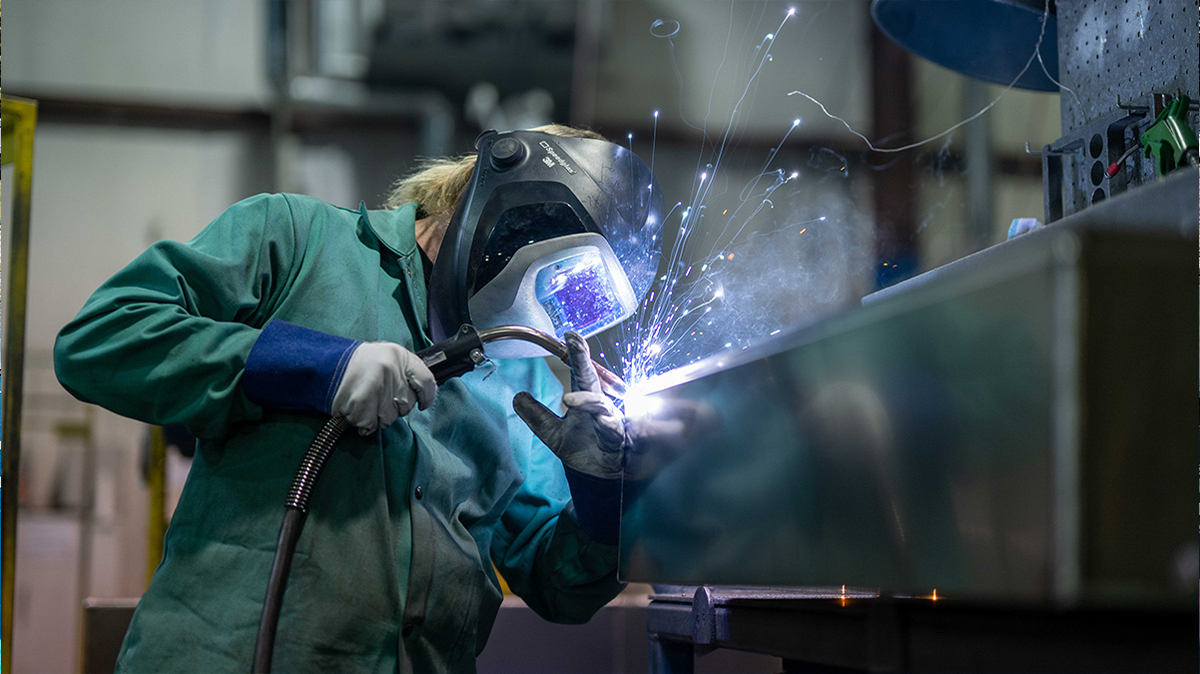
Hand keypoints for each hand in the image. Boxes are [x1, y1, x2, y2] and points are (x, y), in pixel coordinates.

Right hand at [332, 342, 436, 433]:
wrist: (324, 364)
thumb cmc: (357, 364)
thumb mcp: (386, 357)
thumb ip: (404, 372)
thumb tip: (422, 393)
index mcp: (399, 355)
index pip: (427, 381)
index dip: (427, 396)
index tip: (422, 403)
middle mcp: (391, 369)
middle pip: (407, 404)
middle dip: (394, 407)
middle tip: (377, 397)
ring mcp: (378, 386)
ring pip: (390, 418)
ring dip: (378, 415)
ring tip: (365, 401)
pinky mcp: (363, 402)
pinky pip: (371, 425)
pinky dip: (363, 423)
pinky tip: (356, 410)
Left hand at [513, 332, 625, 478]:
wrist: (596, 475)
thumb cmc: (581, 448)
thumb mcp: (551, 431)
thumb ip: (536, 414)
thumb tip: (517, 397)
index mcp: (584, 399)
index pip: (579, 372)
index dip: (575, 353)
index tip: (569, 333)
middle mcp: (598, 404)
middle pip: (591, 378)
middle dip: (584, 359)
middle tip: (575, 341)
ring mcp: (609, 419)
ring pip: (600, 403)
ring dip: (586, 400)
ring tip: (568, 399)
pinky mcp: (616, 437)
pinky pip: (612, 428)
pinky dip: (607, 423)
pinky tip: (602, 420)